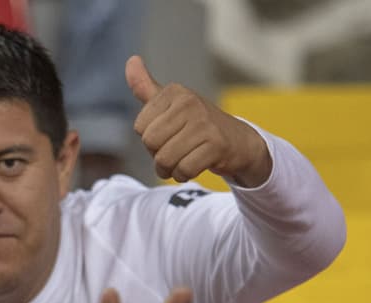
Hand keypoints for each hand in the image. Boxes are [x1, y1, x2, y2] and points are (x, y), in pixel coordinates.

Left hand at [126, 55, 271, 186]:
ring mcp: (204, 122)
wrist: (239, 141)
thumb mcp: (170, 103)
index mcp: (174, 92)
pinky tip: (195, 166)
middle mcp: (189, 102)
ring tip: (183, 160)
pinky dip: (184, 174)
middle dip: (158, 155)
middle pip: (150, 143)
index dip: (150, 138)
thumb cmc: (197, 124)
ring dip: (170, 169)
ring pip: (165, 159)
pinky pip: (183, 170)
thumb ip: (146, 87)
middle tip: (176, 149)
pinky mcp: (216, 144)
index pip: (140, 127)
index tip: (169, 133)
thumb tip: (131, 60)